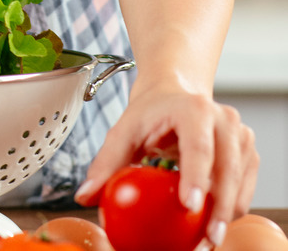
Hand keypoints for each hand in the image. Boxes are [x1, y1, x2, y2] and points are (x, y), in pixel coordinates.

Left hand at [75, 77, 258, 247]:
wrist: (174, 95)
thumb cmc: (148, 114)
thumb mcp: (123, 132)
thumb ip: (105, 163)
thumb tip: (85, 196)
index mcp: (194, 110)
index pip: (198, 147)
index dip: (197, 177)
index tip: (190, 206)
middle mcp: (224, 120)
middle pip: (227, 170)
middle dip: (218, 209)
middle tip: (204, 240)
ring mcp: (241, 136)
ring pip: (240, 184)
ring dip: (226, 215)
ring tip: (205, 241)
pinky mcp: (248, 153)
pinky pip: (244, 188)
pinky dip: (230, 209)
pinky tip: (210, 226)